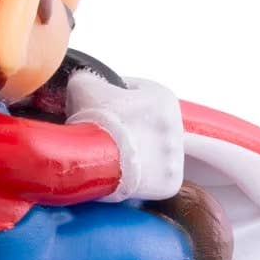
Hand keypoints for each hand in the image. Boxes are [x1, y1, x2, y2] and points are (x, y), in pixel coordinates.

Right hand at [66, 71, 183, 200]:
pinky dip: (141, 180)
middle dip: (128, 130)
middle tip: (104, 138)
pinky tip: (123, 176)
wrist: (95, 159)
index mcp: (164, 98)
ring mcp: (175, 158)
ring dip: (135, 155)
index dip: (114, 101)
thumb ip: (87, 77)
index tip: (101, 111)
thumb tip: (82, 76)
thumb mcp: (84, 85)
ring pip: (151, 155)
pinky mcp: (170, 182)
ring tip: (112, 159)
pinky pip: (156, 180)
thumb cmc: (94, 121)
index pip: (137, 96)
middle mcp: (177, 128)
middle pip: (146, 127)